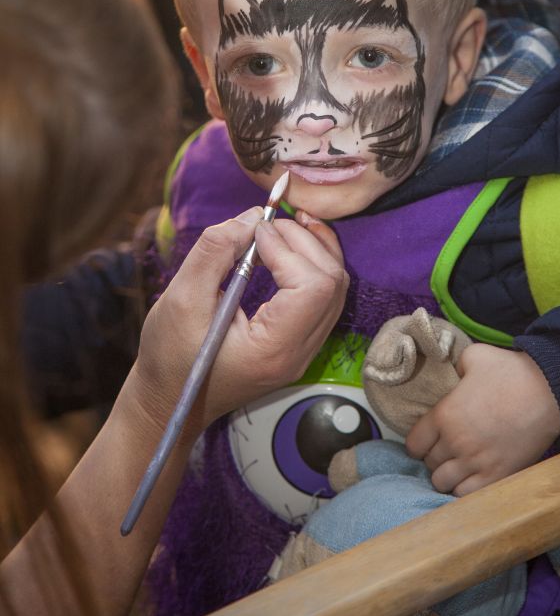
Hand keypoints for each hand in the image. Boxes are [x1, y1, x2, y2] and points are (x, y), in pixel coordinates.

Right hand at [132, 207, 348, 437]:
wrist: (170, 399)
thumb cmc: (169, 356)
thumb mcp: (181, 298)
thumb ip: (215, 252)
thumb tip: (253, 216)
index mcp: (274, 349)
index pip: (312, 288)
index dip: (289, 249)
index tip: (255, 232)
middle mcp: (299, 353)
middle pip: (331, 283)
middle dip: (304, 241)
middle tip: (267, 222)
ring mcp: (303, 350)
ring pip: (334, 288)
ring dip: (313, 248)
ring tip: (281, 225)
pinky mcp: (298, 341)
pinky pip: (322, 297)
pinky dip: (310, 264)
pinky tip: (285, 247)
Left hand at [405, 343, 559, 495]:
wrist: (548, 393)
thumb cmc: (510, 371)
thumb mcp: (474, 356)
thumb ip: (455, 366)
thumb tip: (452, 373)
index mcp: (444, 415)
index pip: (414, 444)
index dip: (418, 443)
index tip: (426, 441)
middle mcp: (456, 442)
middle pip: (429, 464)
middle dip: (433, 457)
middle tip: (444, 450)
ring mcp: (476, 462)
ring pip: (443, 483)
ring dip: (447, 475)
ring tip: (456, 466)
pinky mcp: (497, 476)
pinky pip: (467, 495)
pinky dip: (464, 489)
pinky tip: (469, 478)